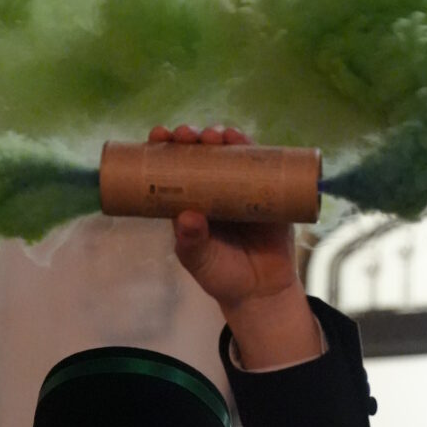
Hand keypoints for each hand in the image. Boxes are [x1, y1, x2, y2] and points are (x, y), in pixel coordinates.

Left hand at [150, 126, 320, 368]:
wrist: (261, 292)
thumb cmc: (222, 275)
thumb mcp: (199, 260)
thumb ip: (192, 242)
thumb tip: (187, 216)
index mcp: (190, 201)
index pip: (173, 167)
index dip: (165, 147)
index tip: (158, 136)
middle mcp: (214, 189)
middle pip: (201, 153)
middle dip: (192, 137)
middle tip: (186, 135)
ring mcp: (242, 188)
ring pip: (230, 153)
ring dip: (221, 137)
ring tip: (215, 136)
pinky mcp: (268, 192)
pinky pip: (261, 165)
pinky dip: (252, 149)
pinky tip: (242, 139)